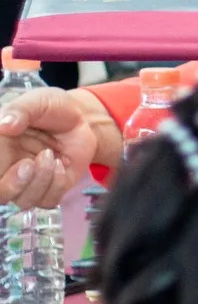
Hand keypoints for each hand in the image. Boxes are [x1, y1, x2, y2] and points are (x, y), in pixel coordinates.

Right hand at [0, 87, 117, 206]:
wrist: (82, 118)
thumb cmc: (52, 108)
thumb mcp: (37, 101)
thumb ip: (20, 111)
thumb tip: (4, 125)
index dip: (1, 173)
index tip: (14, 160)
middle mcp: (7, 169)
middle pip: (0, 195)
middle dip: (12, 185)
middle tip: (28, 164)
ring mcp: (29, 181)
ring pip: (24, 201)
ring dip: (40, 179)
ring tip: (50, 155)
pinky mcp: (51, 188)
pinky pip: (49, 201)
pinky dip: (57, 184)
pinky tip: (62, 163)